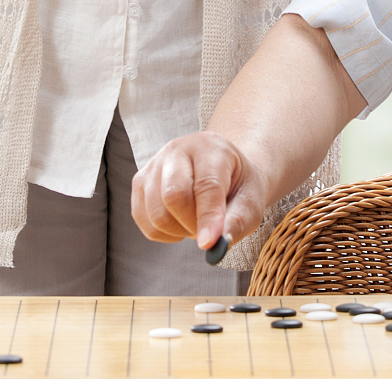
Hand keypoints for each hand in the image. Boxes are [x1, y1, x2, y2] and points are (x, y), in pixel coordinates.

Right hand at [132, 132, 265, 249]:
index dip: (208, 217)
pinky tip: (179, 222)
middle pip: (173, 196)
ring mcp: (154, 164)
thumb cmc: (238, 185)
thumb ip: (238, 221)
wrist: (224, 171)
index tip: (209, 244)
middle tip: (209, 232)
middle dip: (192, 225)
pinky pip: (144, 220)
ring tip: (196, 222)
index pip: (206, 185)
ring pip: (156, 213)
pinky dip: (163, 232)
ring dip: (178, 231)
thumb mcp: (252, 201)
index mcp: (210, 148)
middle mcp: (177, 150)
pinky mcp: (139, 182)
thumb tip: (217, 244)